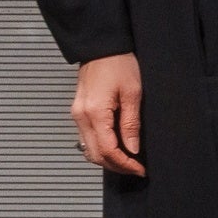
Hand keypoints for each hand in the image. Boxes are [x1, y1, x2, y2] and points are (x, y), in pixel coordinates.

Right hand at [70, 53, 144, 176]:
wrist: (102, 47)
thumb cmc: (119, 64)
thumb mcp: (133, 93)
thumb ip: (131, 124)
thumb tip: (132, 149)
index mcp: (94, 113)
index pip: (107, 151)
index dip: (124, 164)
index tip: (140, 169)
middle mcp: (81, 117)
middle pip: (95, 155)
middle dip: (116, 166)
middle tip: (136, 169)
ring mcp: (77, 115)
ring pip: (88, 149)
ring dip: (108, 159)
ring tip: (129, 161)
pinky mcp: (79, 112)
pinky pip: (87, 138)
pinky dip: (100, 148)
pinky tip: (117, 147)